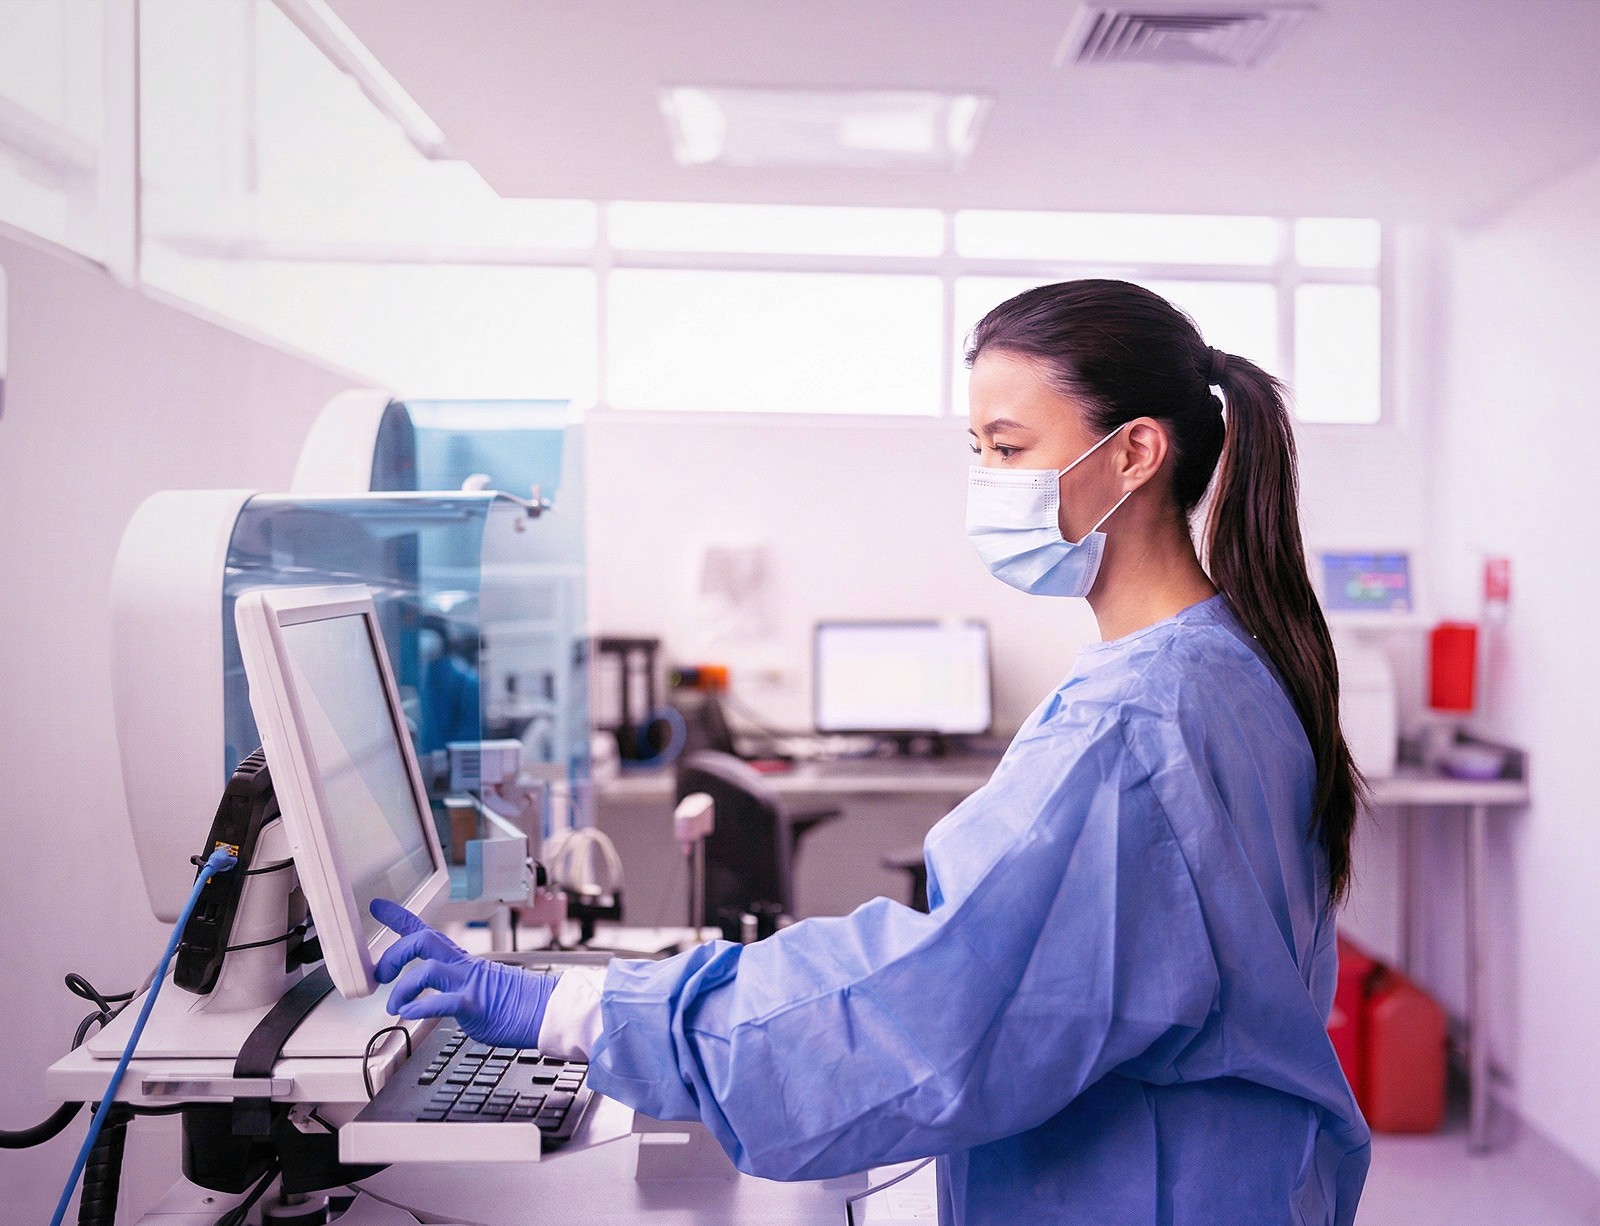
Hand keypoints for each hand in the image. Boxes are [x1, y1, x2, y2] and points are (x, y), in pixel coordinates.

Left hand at [370, 899, 560, 1049]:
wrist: (546, 1011)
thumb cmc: (516, 1004)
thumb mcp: (479, 987)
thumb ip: (454, 987)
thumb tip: (436, 998)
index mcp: (461, 961)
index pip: (426, 932)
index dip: (399, 918)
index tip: (378, 907)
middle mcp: (462, 967)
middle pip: (423, 941)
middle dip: (394, 952)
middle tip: (382, 972)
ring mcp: (469, 984)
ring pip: (427, 969)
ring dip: (403, 988)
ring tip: (396, 1006)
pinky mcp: (475, 1006)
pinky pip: (443, 1002)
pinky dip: (422, 1007)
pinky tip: (411, 1014)